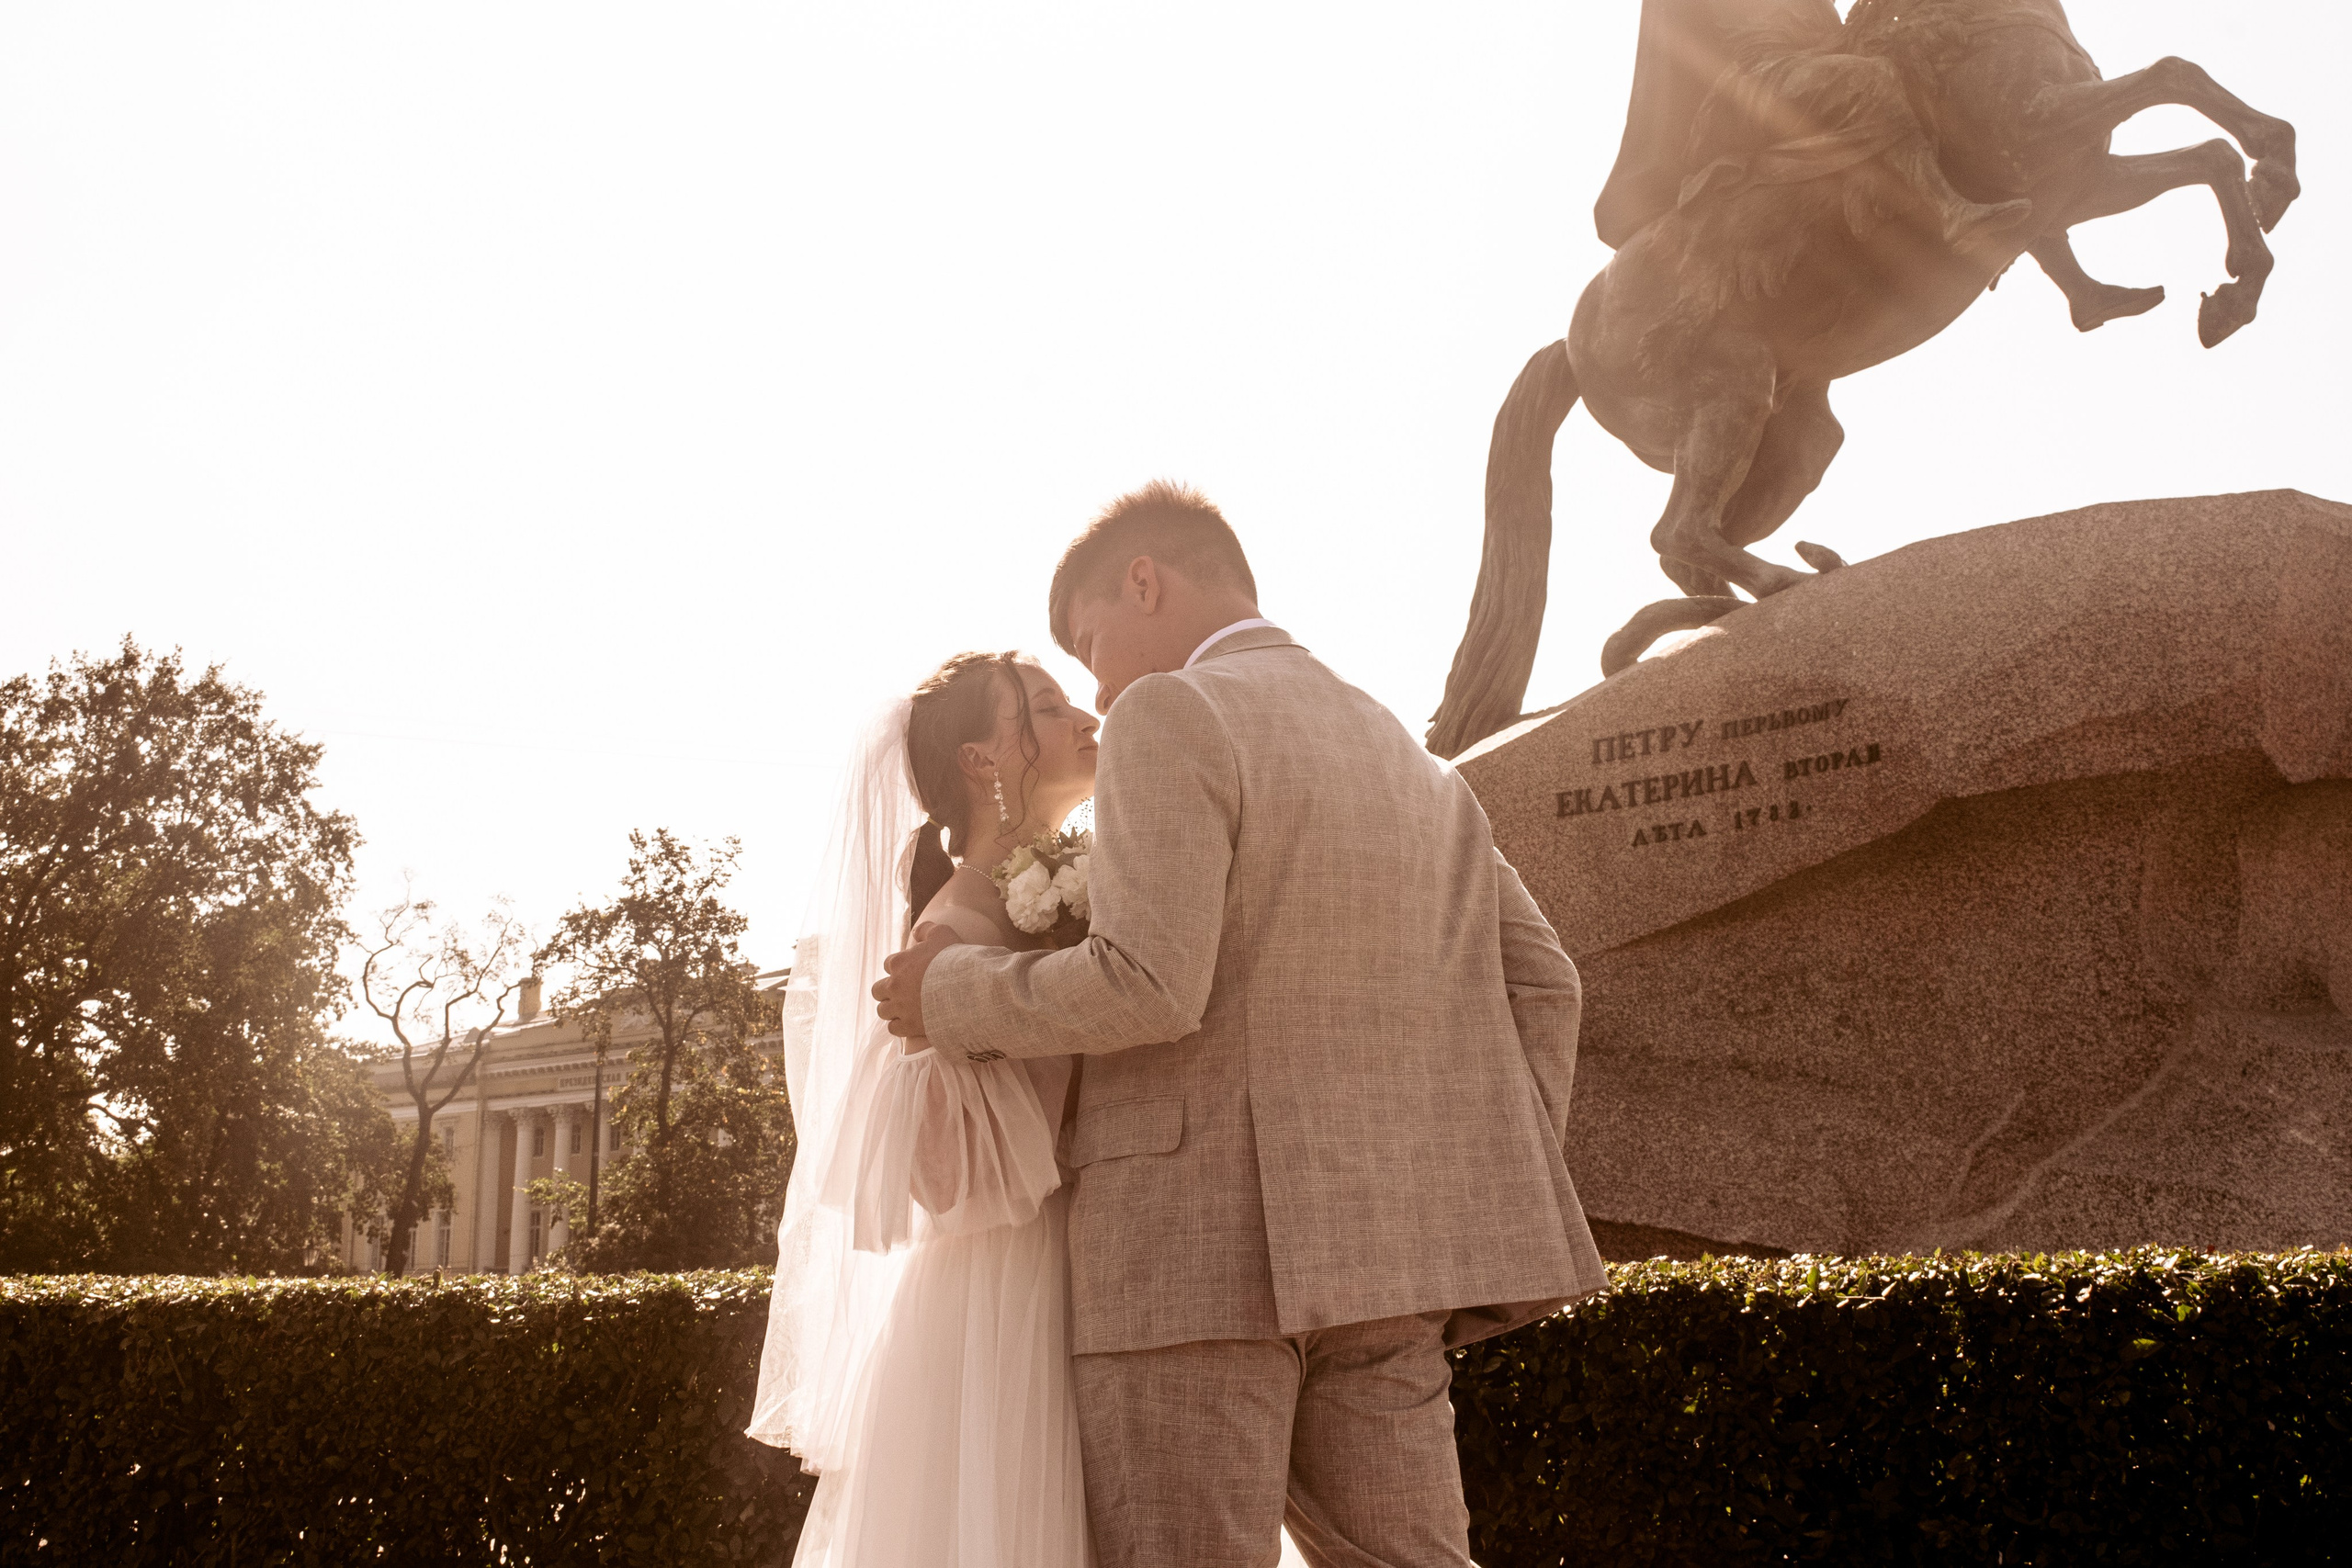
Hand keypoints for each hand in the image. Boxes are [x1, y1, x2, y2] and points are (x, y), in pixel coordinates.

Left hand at [872, 921, 961, 1037]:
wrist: (966, 988)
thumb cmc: (955, 959)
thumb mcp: (942, 934)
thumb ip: (926, 930)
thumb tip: (915, 933)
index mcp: (898, 963)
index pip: (888, 965)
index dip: (899, 969)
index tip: (911, 972)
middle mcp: (894, 985)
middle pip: (878, 990)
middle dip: (888, 991)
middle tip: (903, 992)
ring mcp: (899, 1007)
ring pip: (882, 1011)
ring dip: (891, 1009)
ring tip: (905, 1009)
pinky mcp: (908, 1025)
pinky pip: (893, 1028)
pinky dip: (900, 1026)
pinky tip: (910, 1023)